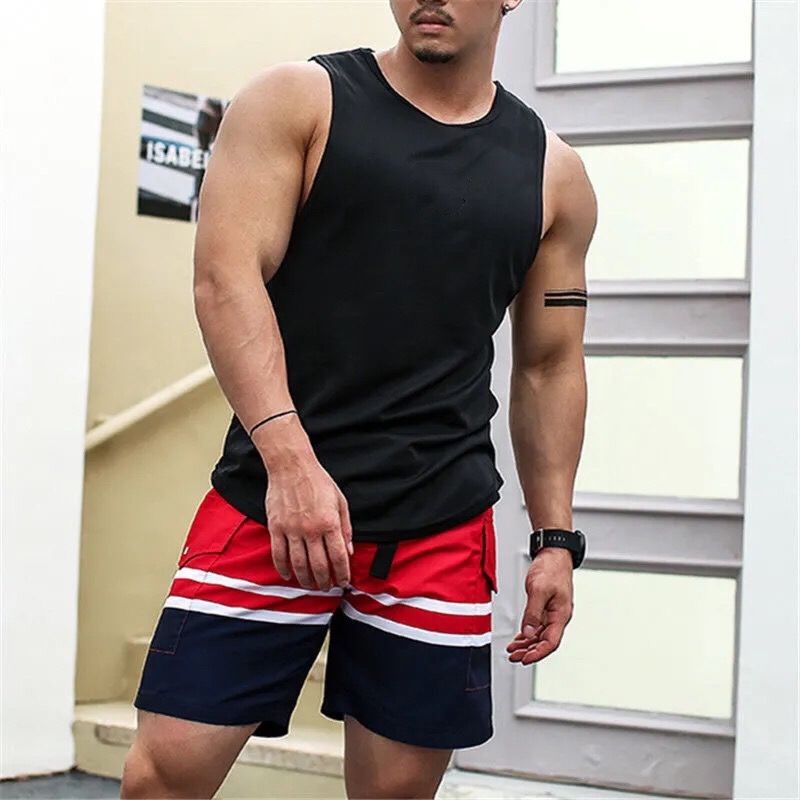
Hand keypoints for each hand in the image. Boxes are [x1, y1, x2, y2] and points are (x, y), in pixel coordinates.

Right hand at [264, 454, 352, 590]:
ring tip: (311, 585)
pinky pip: (279, 555)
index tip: (344, 582)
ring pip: (299, 564)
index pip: (339, 557)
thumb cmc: (318, 481)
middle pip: (319, 565)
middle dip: (325, 581)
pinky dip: (283, 569)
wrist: (292, 466)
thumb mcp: (340, 501)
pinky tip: (288, 576)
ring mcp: (292, 530)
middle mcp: (311, 529)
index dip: (343, 574)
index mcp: (330, 523)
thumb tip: (349, 551)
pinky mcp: (276, 528)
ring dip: (306, 579)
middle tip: (327, 587)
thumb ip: (346, 527)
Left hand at [506, 547, 573, 663]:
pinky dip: (527, 633)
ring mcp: (552, 612)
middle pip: (544, 641)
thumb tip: (529, 633)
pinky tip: (519, 638)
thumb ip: (533, 613)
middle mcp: (558, 616)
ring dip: (526, 644)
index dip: (537, 653)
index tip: (524, 660)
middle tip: (514, 658)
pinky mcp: (546, 606)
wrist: (554, 553)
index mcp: (561, 615)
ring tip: (513, 651)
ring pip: (540, 635)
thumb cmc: (551, 567)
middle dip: (529, 651)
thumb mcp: (539, 590)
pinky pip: (537, 625)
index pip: (550, 642)